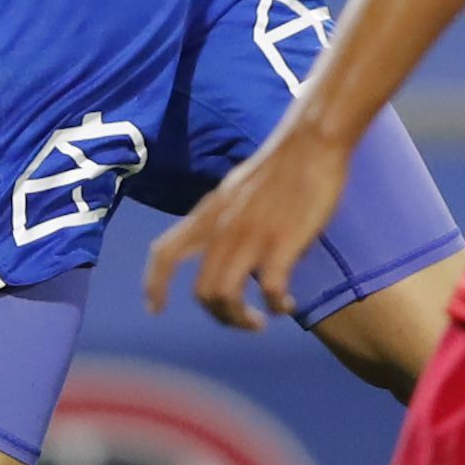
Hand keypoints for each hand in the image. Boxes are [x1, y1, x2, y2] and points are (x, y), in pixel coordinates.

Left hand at [142, 120, 354, 330]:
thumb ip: (225, 222)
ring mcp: (250, 237)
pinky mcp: (281, 242)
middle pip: (202, 292)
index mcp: (207, 216)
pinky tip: (286, 305)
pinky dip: (276, 306)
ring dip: (242, 319)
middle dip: (221, 316)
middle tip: (244, 321)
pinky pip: (270, 289)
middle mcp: (221, 230)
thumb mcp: (234, 193)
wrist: (310, 142)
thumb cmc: (278, 167)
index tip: (154, 309)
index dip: (154, 284)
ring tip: (260, 321)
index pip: (164, 253)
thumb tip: (233, 251)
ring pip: (226, 296)